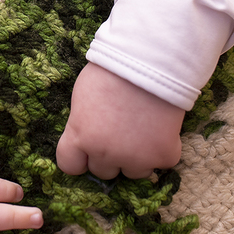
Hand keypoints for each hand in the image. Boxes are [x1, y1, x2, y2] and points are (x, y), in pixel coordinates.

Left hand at [55, 62, 183, 179]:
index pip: (70, 166)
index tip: (88, 151)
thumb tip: (87, 138)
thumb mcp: (83, 98)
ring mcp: (136, 158)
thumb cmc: (112, 71)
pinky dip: (163, 149)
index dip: (80, 158)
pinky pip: (161, 162)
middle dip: (110, 155)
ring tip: (142, 128)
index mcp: (80, 136)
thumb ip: (83, 124)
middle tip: (121, 130)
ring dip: (137, 158)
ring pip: (134, 172)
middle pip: (103, 171)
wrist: (151, 60)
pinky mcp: (164, 156)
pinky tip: (160, 126)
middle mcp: (105, 153)